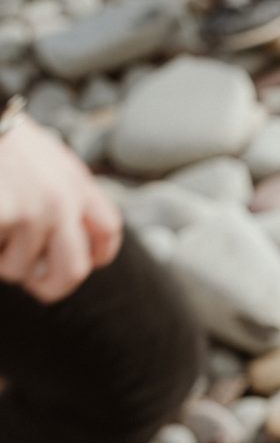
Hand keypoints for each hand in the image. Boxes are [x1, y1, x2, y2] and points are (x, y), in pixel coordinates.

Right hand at [0, 116, 122, 301]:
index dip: (97, 255)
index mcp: (75, 180)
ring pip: (19, 269)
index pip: (107, 229)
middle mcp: (64, 198)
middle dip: (52, 285)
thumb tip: (65, 234)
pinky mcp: (9, 216)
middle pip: (74, 269)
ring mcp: (36, 210)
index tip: (86, 265)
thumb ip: (59, 189)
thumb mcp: (37, 157)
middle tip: (34, 285)